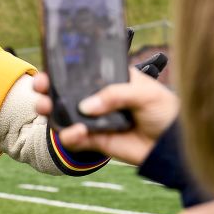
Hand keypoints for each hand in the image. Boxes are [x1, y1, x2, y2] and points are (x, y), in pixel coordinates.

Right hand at [33, 65, 180, 165]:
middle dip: (49, 89)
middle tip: (40, 88)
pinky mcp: (96, 141)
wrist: (173, 146)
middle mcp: (100, 97)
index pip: (83, 70)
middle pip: (67, 91)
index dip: (64, 68)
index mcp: (111, 79)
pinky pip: (75, 138)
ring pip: (66, 114)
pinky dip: (70, 135)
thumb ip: (114, 95)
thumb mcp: (144, 93)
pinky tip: (75, 131)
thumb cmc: (165, 111)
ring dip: (51, 111)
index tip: (49, 67)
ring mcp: (96, 119)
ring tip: (46, 108)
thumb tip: (85, 106)